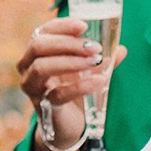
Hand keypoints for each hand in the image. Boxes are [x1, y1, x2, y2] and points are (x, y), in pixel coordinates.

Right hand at [17, 18, 125, 145]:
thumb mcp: (87, 71)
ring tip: (95, 61)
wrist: (68, 124)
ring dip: (71, 61)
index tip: (84, 26)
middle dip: (68, 43)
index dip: (62, 26)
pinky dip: (80, 86)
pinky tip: (99, 81)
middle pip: (38, 46)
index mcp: (38, 52)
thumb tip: (122, 49)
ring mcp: (32, 87)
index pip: (43, 31)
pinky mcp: (43, 106)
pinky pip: (58, 94)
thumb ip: (101, 60)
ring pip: (42, 67)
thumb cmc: (73, 90)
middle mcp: (28, 67)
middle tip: (93, 47)